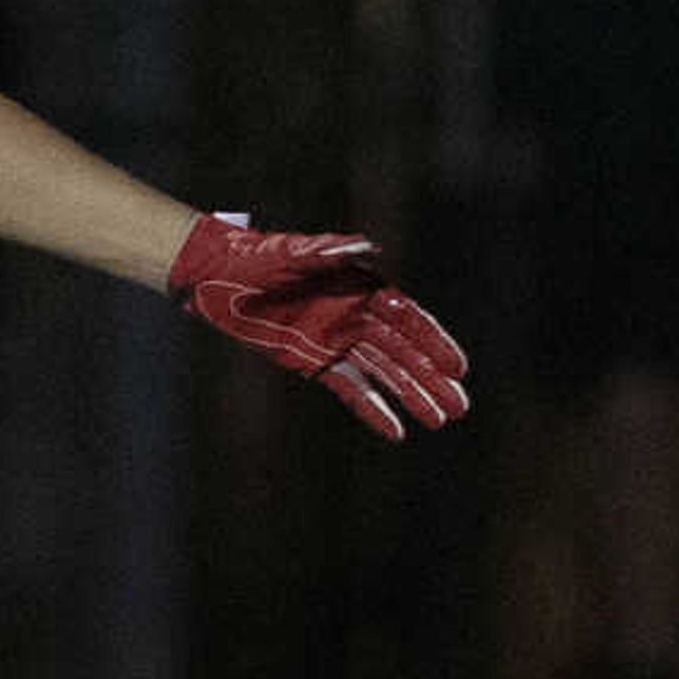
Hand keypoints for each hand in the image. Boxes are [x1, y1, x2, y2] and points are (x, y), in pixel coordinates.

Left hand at [167, 218, 470, 440]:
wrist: (218, 275)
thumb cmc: (259, 257)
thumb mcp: (293, 252)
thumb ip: (331, 252)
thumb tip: (370, 248)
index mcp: (361, 287)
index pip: (408, 320)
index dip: (434, 343)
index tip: (458, 368)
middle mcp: (355, 316)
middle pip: (403, 352)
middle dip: (432, 378)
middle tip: (460, 406)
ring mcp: (336, 340)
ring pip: (383, 373)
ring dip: (412, 395)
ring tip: (440, 420)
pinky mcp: (312, 360)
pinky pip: (350, 386)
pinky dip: (372, 407)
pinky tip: (396, 430)